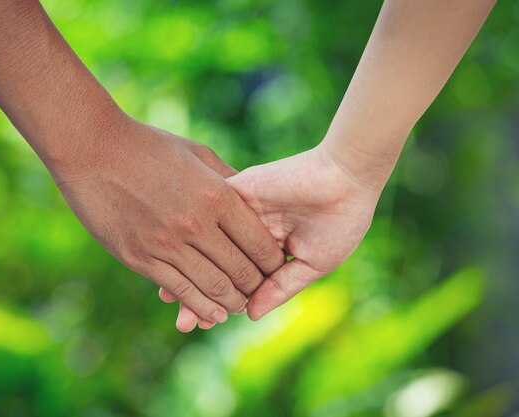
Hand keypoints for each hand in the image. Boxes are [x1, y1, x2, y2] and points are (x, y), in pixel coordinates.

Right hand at [51, 115, 284, 325]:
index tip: (275, 267)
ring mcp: (166, 244)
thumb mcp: (197, 154)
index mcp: (216, 195)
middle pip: (240, 270)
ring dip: (232, 303)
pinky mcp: (140, 258)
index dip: (273, 261)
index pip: (259, 242)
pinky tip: (213, 314)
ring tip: (238, 307)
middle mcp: (196, 224)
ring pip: (213, 287)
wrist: (91, 149)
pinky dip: (202, 307)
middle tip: (260, 292)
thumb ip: (229, 180)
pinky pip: (180, 291)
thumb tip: (255, 204)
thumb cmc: (148, 146)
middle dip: (256, 286)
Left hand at [162, 146, 383, 326]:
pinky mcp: (237, 190)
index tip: (200, 323)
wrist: (347, 179)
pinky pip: (208, 212)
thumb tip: (249, 315)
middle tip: (182, 320)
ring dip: (188, 269)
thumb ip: (280, 288)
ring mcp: (240, 211)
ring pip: (206, 243)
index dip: (219, 300)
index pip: (237, 278)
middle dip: (197, 291)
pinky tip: (176, 258)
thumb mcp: (313, 264)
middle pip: (215, 265)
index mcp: (269, 249)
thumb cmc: (340, 222)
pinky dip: (193, 235)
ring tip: (170, 300)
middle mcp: (248, 232)